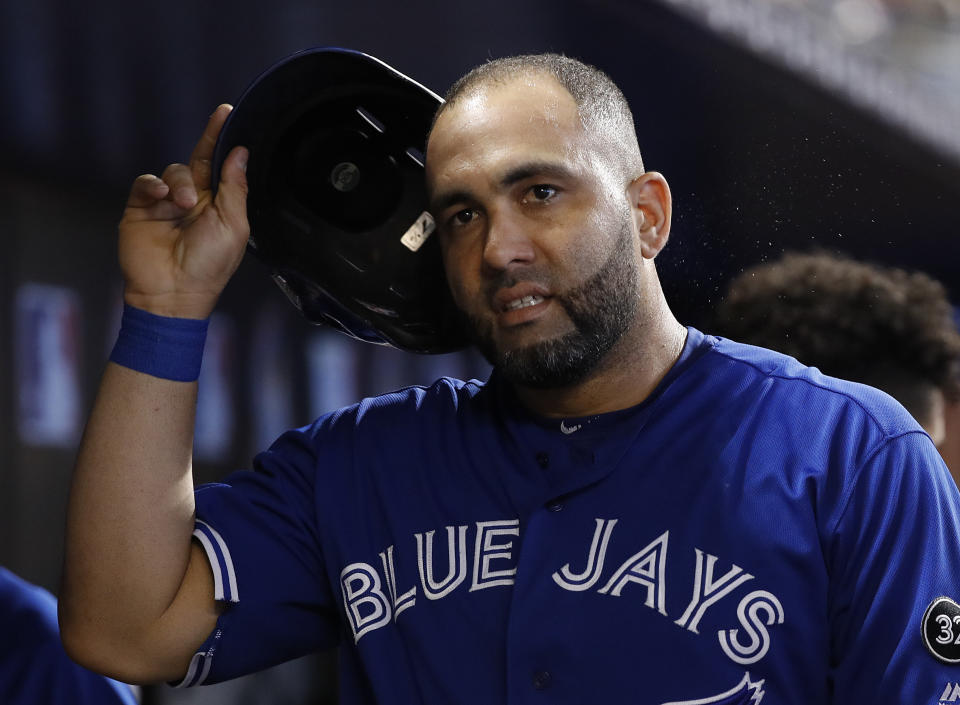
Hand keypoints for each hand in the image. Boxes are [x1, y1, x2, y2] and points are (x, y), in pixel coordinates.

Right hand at [118, 105, 249, 318]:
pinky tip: (162, 198)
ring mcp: (166, 203)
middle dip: (206, 143)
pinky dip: (154, 186)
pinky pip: (146, 183)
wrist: (173, 292)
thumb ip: (234, 188)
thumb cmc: (210, 265)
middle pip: (197, 160)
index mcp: (219, 205)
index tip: (228, 112)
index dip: (222, 139)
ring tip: (182, 203)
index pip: (221, 165)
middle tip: (217, 131)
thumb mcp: (233, 225)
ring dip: (179, 182)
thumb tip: (240, 152)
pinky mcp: (140, 208)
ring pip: (173, 170)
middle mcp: (193, 200)